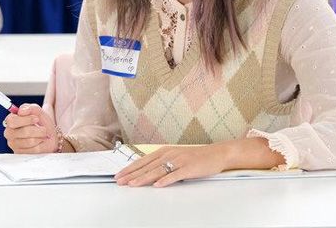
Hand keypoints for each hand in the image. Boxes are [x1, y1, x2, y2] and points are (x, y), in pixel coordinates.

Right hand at [4, 104, 57, 153]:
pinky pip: (34, 149)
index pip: (12, 120)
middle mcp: (9, 133)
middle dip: (36, 129)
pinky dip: (41, 144)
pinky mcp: (20, 154)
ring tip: (43, 135)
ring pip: (30, 141)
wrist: (49, 137)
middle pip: (23, 131)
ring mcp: (14, 144)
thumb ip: (31, 108)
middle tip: (43, 129)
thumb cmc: (41, 123)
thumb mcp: (39, 112)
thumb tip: (21, 111)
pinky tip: (40, 141)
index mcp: (11, 121)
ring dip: (40, 136)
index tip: (36, 118)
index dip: (26, 119)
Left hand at [115, 143, 230, 186]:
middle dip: (131, 174)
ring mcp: (178, 161)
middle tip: (119, 181)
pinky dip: (165, 180)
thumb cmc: (194, 157)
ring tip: (132, 184)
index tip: (119, 175)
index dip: (129, 168)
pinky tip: (157, 185)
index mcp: (163, 151)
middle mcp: (168, 154)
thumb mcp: (175, 157)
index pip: (142, 161)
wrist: (216, 153)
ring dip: (143, 178)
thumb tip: (147, 172)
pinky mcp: (188, 168)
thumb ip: (162, 163)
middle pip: (146, 166)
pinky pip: (175, 175)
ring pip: (157, 171)